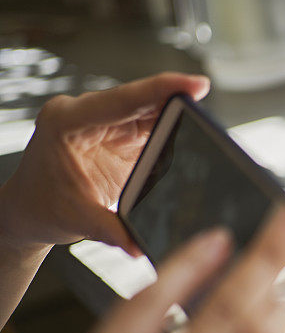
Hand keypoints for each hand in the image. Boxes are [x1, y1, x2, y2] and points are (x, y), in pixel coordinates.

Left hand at [0, 72, 209, 253]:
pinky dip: (173, 131)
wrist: (32, 210)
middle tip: (204, 103)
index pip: (120, 100)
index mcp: (67, 123)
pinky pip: (151, 127)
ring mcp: (105, 124)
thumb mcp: (77, 220)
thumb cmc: (42, 207)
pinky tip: (191, 136)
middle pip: (140, 100)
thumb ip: (111, 231)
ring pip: (149, 111)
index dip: (159, 90)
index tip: (192, 85)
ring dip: (177, 117)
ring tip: (203, 125)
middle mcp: (86, 116)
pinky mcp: (120, 136)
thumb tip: (140, 246)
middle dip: (174, 100)